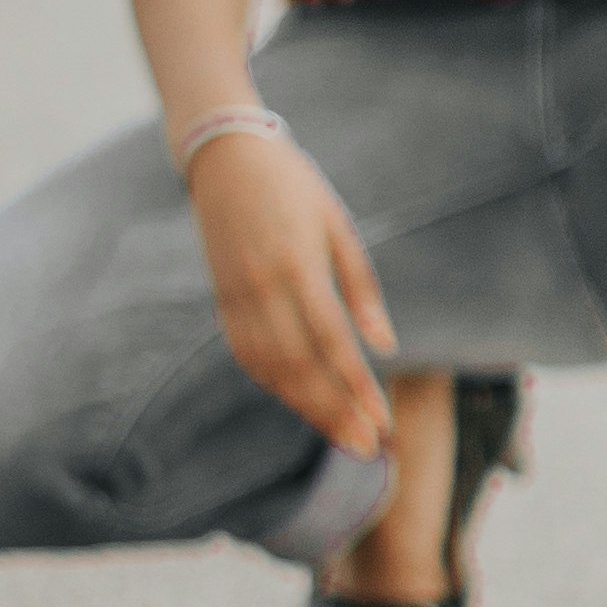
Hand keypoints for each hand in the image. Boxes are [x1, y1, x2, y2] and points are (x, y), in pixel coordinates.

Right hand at [187, 128, 395, 452]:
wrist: (225, 157)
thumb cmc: (294, 186)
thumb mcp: (338, 225)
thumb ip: (361, 289)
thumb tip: (385, 346)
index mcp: (298, 265)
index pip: (331, 342)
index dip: (357, 387)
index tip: (382, 422)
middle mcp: (263, 287)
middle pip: (300, 367)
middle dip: (335, 412)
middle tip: (368, 448)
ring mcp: (236, 297)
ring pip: (270, 369)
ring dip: (307, 409)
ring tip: (342, 436)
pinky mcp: (221, 300)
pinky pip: (248, 355)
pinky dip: (275, 386)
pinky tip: (300, 404)